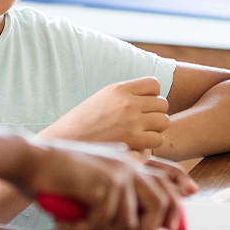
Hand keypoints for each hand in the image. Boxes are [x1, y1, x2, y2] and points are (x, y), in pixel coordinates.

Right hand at [6, 139, 192, 229]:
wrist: (27, 159)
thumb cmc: (51, 175)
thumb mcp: (89, 181)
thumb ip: (111, 194)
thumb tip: (133, 226)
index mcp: (126, 162)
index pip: (164, 182)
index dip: (176, 206)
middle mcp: (127, 165)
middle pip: (161, 203)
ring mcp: (118, 173)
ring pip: (132, 222)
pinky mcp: (104, 184)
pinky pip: (104, 224)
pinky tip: (64, 225)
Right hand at [40, 77, 170, 152]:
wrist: (66, 141)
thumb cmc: (81, 123)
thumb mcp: (101, 98)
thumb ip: (124, 95)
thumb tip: (148, 96)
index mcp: (119, 88)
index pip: (154, 84)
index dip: (152, 96)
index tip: (143, 106)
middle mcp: (127, 102)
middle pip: (163, 103)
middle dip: (156, 113)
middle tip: (143, 124)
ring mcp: (132, 120)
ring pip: (164, 121)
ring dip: (156, 129)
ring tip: (142, 134)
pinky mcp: (133, 139)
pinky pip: (158, 138)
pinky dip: (152, 143)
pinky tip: (139, 144)